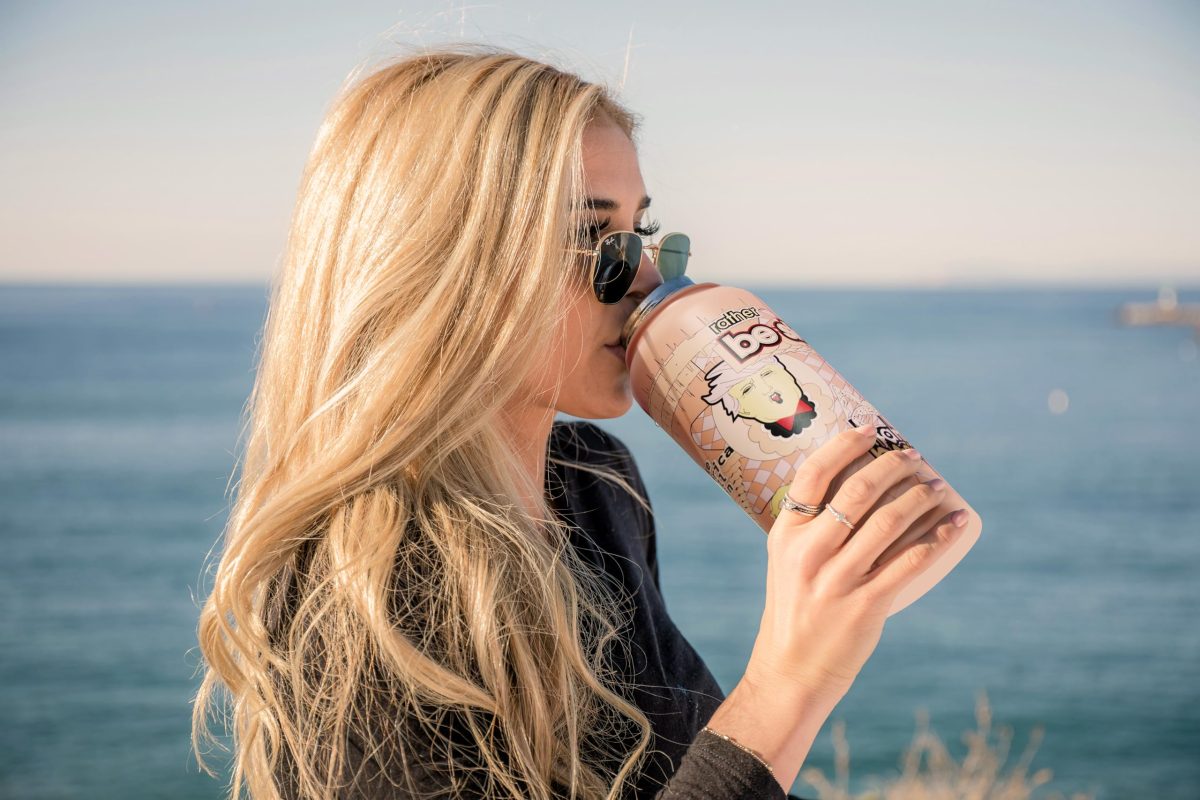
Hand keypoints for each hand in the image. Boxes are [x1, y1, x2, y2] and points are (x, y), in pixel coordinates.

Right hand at [743, 426, 967, 703]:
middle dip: (892, 468)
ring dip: (918, 499)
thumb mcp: (788, 563)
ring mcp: (836, 580)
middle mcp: (808, 554)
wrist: (791, 670)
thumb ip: (812, 529)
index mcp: (785, 536)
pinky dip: (936, 539)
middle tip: (914, 458)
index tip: (871, 430)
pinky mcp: (865, 605)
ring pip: (887, 524)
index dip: (845, 446)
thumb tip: (860, 486)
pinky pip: (908, 563)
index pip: (813, 475)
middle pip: (856, 494)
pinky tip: (954, 524)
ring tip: (936, 487)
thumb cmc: (795, 609)